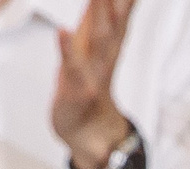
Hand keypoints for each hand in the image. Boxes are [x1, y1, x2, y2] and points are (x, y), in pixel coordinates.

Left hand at [53, 0, 137, 168]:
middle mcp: (103, 58)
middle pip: (112, 23)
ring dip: (99, 16)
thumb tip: (110, 52)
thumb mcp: (94, 51)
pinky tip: (63, 31)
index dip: (126, 2)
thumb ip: (100, 21)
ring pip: (99, 41)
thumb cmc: (87, 89)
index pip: (120, 16)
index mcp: (108, 48)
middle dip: (114, 3)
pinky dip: (67, 48)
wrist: (88, 134)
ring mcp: (91, 73)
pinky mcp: (75, 87)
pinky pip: (72, 66)